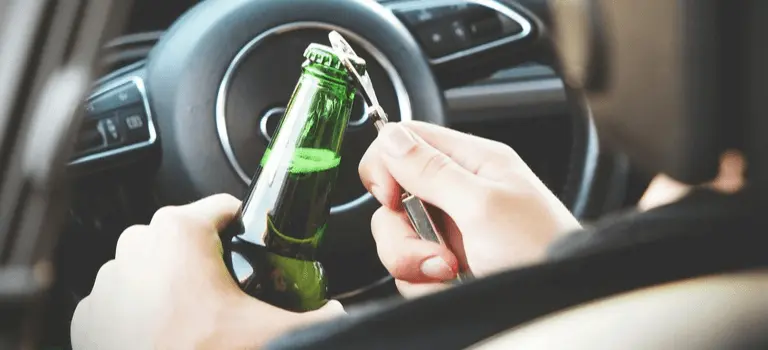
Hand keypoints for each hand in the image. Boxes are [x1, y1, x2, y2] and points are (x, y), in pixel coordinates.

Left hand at [71, 194, 343, 349]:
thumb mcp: (272, 331)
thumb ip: (317, 316)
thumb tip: (338, 313)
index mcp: (180, 232)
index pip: (224, 207)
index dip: (247, 227)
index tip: (254, 247)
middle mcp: (137, 244)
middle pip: (187, 236)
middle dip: (209, 257)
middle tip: (229, 292)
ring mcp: (108, 279)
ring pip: (152, 264)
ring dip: (173, 282)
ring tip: (196, 317)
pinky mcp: (90, 312)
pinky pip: (125, 297)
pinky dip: (142, 309)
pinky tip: (165, 332)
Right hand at [359, 121, 580, 296]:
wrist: (558, 303)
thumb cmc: (541, 251)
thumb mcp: (483, 206)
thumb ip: (433, 170)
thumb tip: (390, 137)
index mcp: (472, 161)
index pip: (406, 140)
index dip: (386, 166)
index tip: (392, 198)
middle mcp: (457, 192)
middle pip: (393, 197)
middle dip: (402, 231)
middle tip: (434, 250)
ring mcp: (450, 230)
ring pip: (397, 237)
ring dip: (414, 262)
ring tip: (450, 272)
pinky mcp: (445, 264)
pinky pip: (409, 270)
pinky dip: (423, 283)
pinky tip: (451, 284)